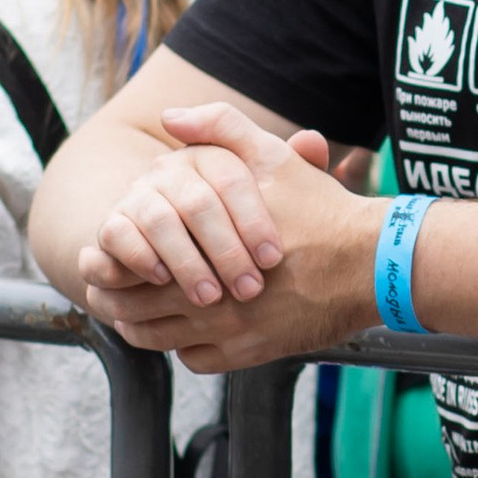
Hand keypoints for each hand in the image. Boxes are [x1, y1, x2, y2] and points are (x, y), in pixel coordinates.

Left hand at [79, 104, 382, 372]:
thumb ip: (221, 128)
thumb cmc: (323, 210)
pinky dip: (185, 348)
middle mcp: (206, 295)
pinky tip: (190, 330)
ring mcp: (227, 329)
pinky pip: (195, 360)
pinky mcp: (249, 353)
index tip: (103, 258)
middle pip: (132, 307)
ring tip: (139, 314)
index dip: (109, 262)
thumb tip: (172, 117)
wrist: (373, 262)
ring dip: (141, 327)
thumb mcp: (273, 157)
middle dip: (114, 298)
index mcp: (199, 248)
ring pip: (157, 339)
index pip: (128, 264)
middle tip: (108, 291)